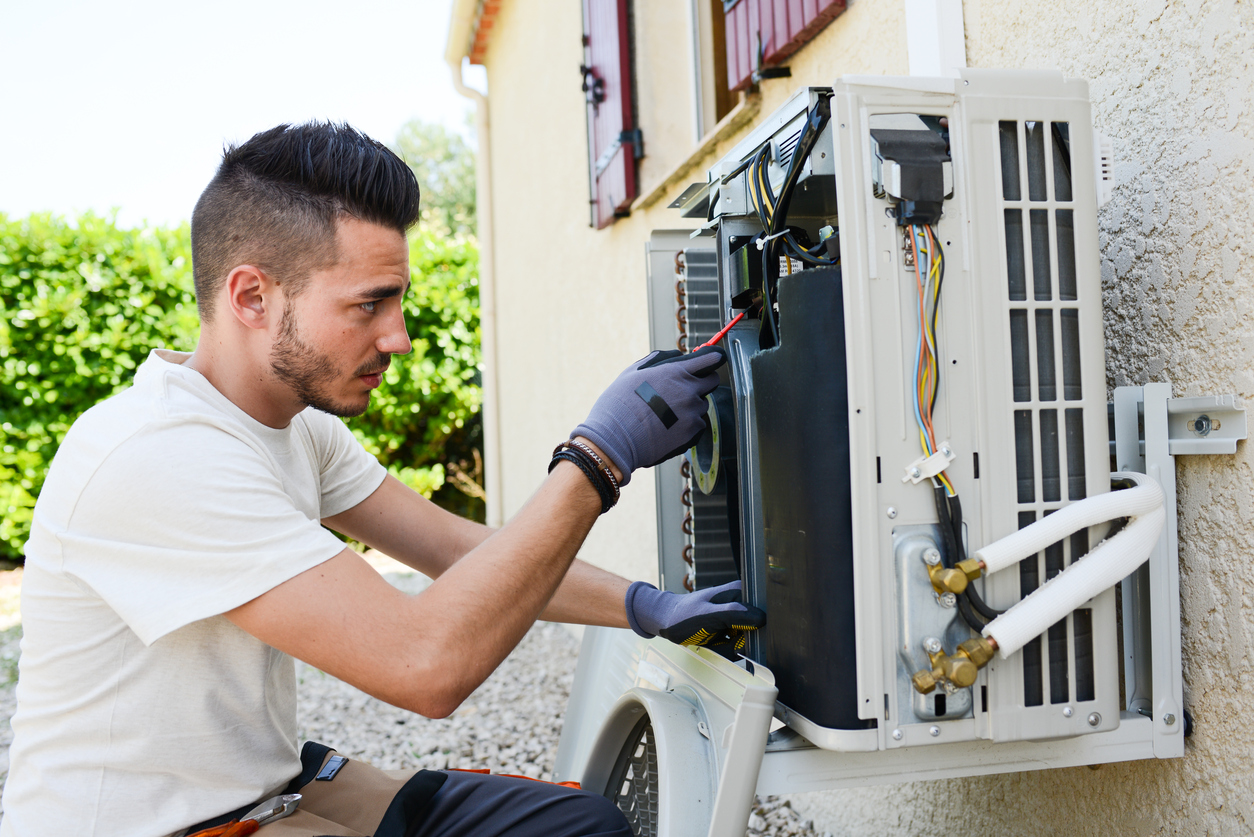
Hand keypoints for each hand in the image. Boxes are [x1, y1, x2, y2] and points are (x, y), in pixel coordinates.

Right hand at [572, 346, 725, 484]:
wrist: (615, 439)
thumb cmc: (619, 404)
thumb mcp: (633, 372)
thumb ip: (659, 361)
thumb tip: (676, 357)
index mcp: (676, 372)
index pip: (711, 358)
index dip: (712, 359)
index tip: (710, 361)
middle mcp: (689, 390)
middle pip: (712, 381)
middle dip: (702, 382)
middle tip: (682, 390)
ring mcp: (692, 413)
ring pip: (702, 405)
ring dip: (691, 406)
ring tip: (666, 413)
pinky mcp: (692, 433)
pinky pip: (698, 425)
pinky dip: (688, 425)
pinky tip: (668, 427)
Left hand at [624, 579, 765, 653]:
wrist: (666, 622)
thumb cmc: (683, 615)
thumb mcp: (709, 615)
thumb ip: (735, 615)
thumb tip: (761, 618)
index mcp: (739, 592)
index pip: (761, 612)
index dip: (753, 627)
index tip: (736, 633)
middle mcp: (740, 604)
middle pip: (754, 631)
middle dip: (737, 641)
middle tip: (718, 636)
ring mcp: (734, 618)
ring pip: (745, 642)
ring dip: (728, 647)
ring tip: (711, 638)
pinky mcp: (728, 630)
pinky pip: (735, 646)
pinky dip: (724, 649)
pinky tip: (711, 642)